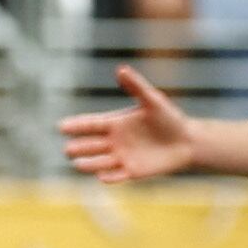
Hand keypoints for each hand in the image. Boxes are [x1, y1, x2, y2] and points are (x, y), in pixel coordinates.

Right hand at [58, 65, 197, 183]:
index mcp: (115, 123)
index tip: (61, 126)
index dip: (77, 126)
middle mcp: (114, 141)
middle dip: (79, 147)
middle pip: (91, 145)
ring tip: (77, 164)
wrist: (186, 141)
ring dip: (89, 164)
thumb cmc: (169, 118)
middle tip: (68, 149)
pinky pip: (117, 176)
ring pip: (99, 162)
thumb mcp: (153, 100)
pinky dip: (110, 177)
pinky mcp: (132, 172)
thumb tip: (120, 69)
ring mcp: (121, 158)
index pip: (91, 124)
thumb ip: (136, 86)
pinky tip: (102, 177)